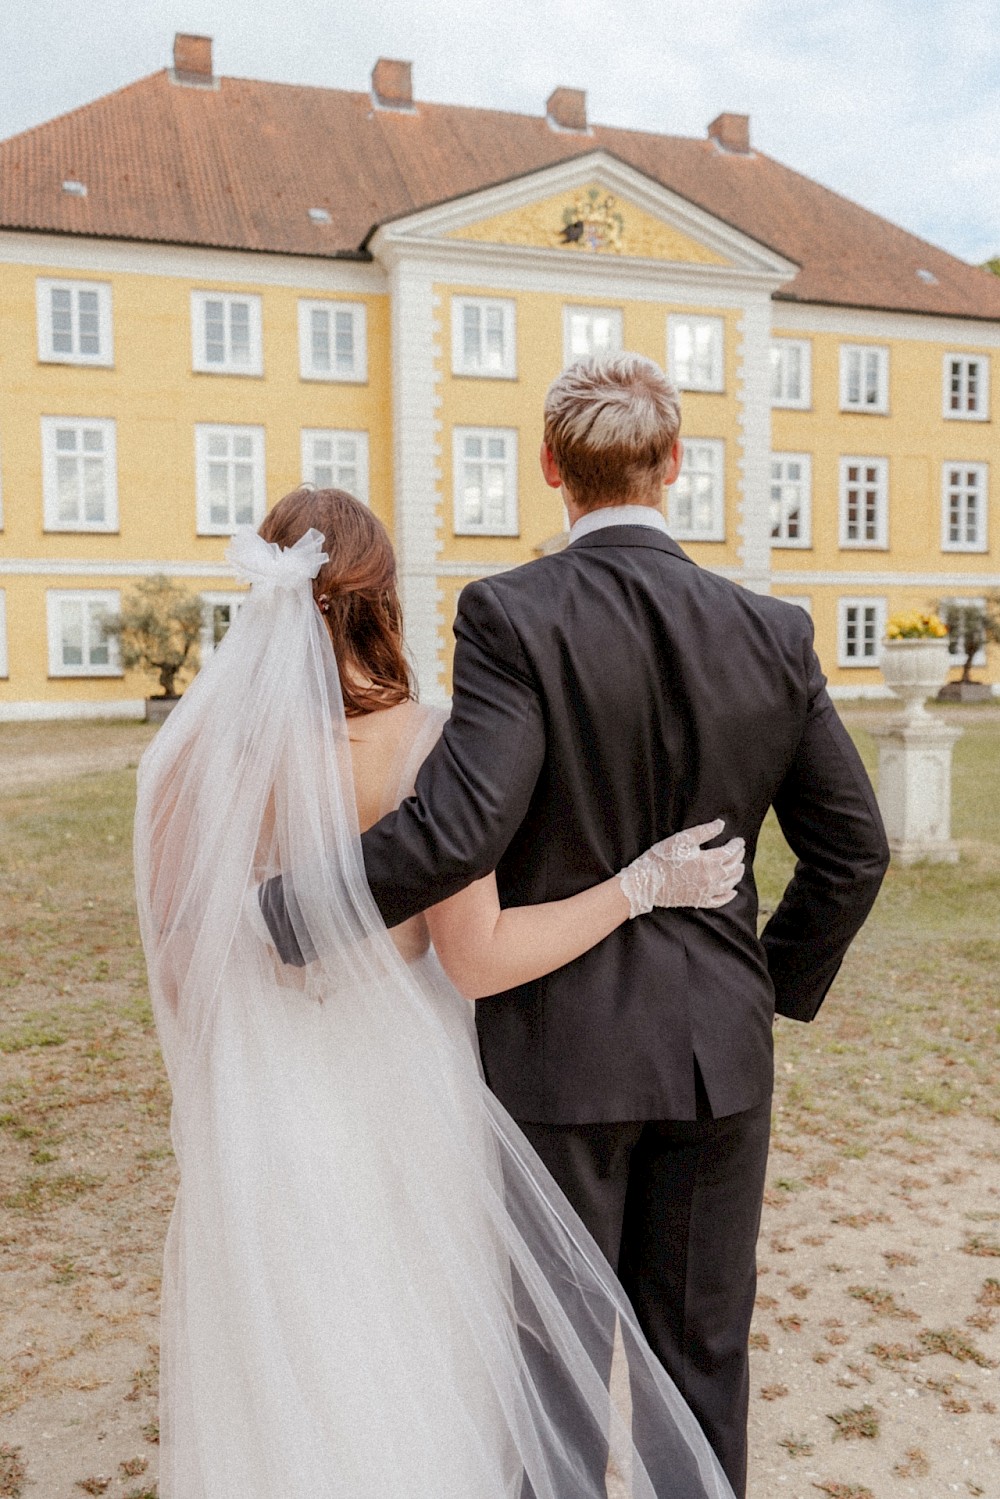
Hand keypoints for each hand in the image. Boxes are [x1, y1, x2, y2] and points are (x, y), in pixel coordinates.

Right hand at [618, 818, 744, 918]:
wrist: (647, 882)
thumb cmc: (662, 858)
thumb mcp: (682, 839)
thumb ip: (704, 831)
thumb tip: (721, 824)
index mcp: (709, 861)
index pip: (730, 852)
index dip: (737, 845)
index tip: (739, 840)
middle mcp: (712, 878)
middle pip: (733, 867)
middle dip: (738, 857)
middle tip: (740, 851)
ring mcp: (706, 892)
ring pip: (729, 883)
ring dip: (737, 875)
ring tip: (740, 867)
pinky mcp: (699, 901)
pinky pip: (720, 901)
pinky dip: (728, 896)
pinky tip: (732, 892)